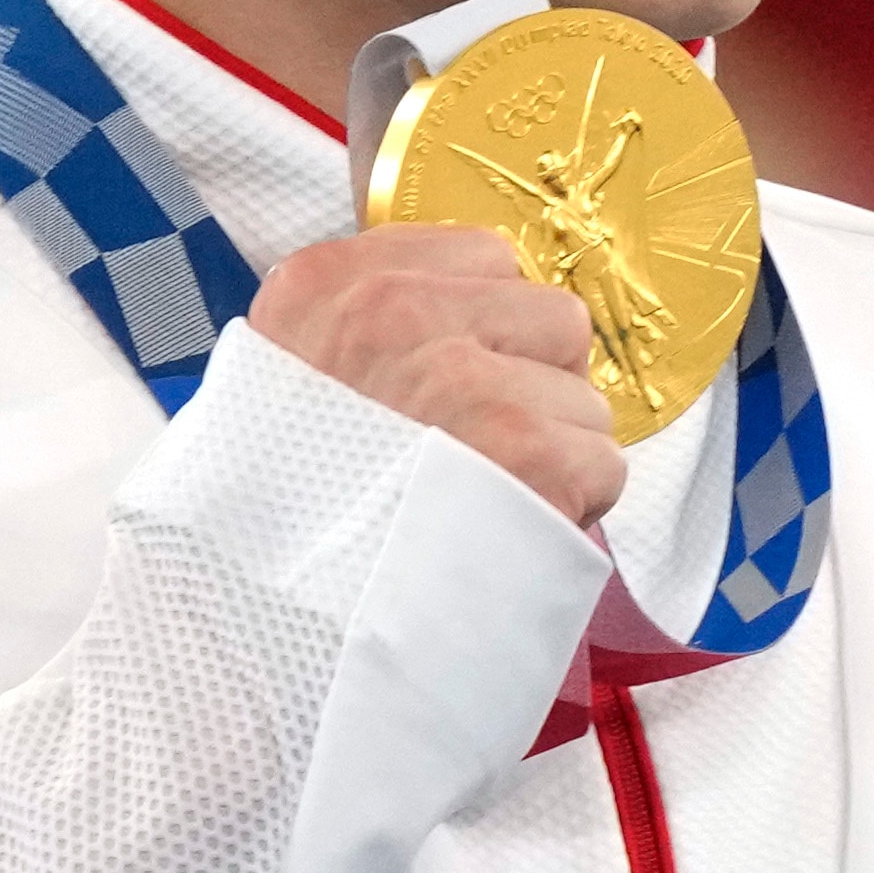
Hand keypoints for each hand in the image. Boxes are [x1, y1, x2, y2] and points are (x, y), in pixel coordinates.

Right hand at [249, 225, 625, 526]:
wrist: (270, 616)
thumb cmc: (284, 506)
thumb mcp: (285, 379)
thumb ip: (371, 326)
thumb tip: (484, 305)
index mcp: (329, 286)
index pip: (486, 256)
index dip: (490, 329)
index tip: (457, 383)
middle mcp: (395, 315)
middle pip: (554, 317)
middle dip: (538, 385)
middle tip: (483, 448)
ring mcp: (464, 381)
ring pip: (584, 398)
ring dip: (555, 453)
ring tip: (487, 497)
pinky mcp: (526, 453)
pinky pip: (603, 462)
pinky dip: (575, 508)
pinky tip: (510, 528)